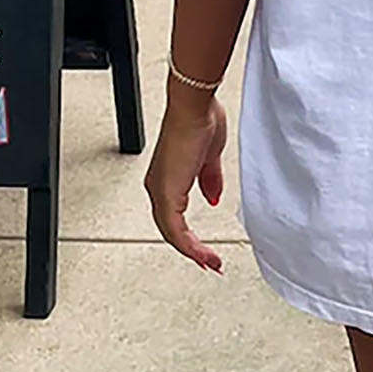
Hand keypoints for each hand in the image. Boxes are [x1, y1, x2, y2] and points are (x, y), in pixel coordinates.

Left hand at [144, 91, 227, 272]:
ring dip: (193, 252)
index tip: (206, 252)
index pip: (174, 218)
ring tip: (211, 264)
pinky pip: (175, 228)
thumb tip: (213, 199)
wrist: (194, 107)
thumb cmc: (199, 121)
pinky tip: (202, 254)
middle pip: (171, 230)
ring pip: (172, 233)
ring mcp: (161, 190)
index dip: (189, 238)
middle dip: (192, 251)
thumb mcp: (209, 159)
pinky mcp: (166, 192)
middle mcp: (159, 187)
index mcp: (167, 179)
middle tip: (210, 264)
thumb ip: (210, 181)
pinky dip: (189, 245)